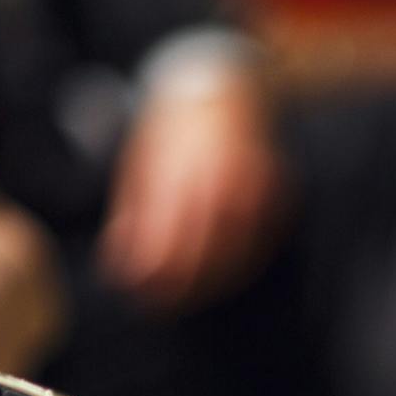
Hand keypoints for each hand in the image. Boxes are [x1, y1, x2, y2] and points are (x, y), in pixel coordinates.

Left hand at [97, 69, 284, 312]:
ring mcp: (256, 187)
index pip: (168, 241)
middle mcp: (222, 179)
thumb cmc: (171, 133)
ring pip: (238, 255)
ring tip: (191, 297)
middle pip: (205, 253)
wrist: (221, 89)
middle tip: (163, 307)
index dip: (155, 277)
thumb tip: (116, 266)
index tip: (141, 297)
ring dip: (214, 283)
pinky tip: (222, 276)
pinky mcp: (278, 194)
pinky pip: (262, 244)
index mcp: (181, 171)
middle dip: (183, 287)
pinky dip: (242, 264)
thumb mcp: (141, 165)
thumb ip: (131, 216)